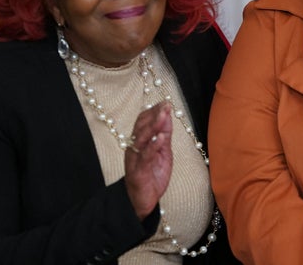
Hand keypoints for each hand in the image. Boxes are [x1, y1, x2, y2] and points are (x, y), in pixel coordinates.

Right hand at [123, 101, 172, 219]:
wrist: (142, 200)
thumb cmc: (152, 175)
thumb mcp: (162, 152)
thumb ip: (164, 136)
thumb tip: (168, 117)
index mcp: (139, 142)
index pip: (143, 121)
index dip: (153, 111)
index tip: (165, 103)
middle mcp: (134, 148)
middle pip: (141, 126)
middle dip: (154, 114)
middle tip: (166, 105)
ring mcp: (135, 159)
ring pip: (142, 138)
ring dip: (154, 126)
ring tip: (163, 115)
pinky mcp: (139, 171)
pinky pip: (145, 156)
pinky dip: (153, 146)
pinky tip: (161, 138)